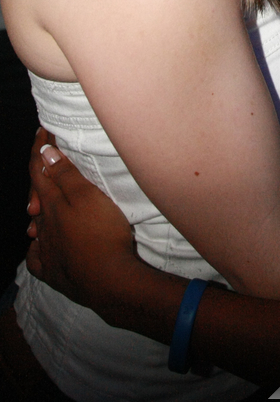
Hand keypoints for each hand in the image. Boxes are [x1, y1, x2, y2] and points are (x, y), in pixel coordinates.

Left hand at [27, 128, 138, 319]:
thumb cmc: (103, 233)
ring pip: (37, 225)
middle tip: (45, 161)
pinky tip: (41, 245)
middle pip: (36, 196)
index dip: (40, 148)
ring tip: (43, 203)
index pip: (39, 169)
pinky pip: (38, 257)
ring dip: (40, 210)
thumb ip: (66, 174)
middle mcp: (44, 226)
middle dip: (40, 177)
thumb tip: (45, 153)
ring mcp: (47, 251)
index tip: (43, 130)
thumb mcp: (88, 196)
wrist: (110, 281)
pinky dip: (37, 247)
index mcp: (51, 204)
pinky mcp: (54, 273)